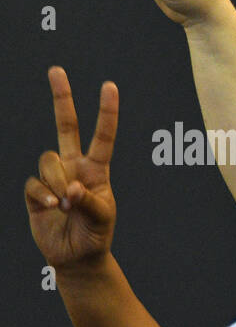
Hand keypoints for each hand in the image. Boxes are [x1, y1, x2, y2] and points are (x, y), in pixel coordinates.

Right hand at [25, 68, 118, 269]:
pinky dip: (43, 194)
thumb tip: (72, 187)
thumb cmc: (96, 234)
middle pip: (66, 126)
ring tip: (67, 204)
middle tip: (57, 69)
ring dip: (58, 182)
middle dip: (62, 98)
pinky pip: (34, 183)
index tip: (109, 86)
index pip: (102, 136)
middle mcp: (74, 167)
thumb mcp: (102, 218)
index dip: (106, 112)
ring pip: (48, 160)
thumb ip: (90, 201)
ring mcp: (53, 177)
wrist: (76, 257)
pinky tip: (53, 207)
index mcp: (97, 169)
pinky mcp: (35, 192)